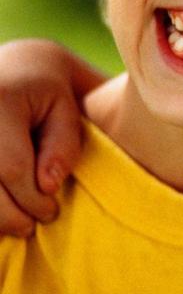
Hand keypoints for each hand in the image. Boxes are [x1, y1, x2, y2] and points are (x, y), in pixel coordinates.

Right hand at [0, 39, 99, 235]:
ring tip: (13, 224)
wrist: (10, 67)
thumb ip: (63, 146)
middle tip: (31, 226)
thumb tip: (48, 187)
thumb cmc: (43, 93)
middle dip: (9, 215)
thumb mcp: (65, 109)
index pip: (12, 167)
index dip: (32, 199)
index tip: (51, 212)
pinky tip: (0, 212)